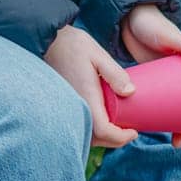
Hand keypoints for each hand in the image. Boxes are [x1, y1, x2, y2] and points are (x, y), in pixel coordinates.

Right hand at [42, 24, 137, 148]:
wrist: (46, 40)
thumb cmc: (72, 45)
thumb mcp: (97, 54)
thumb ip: (114, 73)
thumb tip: (131, 92)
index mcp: (85, 97)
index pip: (104, 130)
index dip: (121, 137)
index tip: (134, 131)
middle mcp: (73, 107)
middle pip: (95, 138)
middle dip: (114, 140)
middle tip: (129, 131)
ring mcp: (66, 107)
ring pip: (85, 135)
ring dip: (102, 137)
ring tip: (116, 127)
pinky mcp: (62, 104)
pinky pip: (77, 126)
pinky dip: (91, 130)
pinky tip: (99, 120)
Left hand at [121, 4, 180, 148]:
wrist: (131, 18)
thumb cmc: (154, 26)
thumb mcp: (170, 36)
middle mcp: (179, 80)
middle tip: (179, 146)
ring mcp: (162, 82)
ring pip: (170, 110)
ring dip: (171, 126)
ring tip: (168, 143)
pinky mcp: (146, 81)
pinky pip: (153, 103)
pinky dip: (153, 116)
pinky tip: (147, 129)